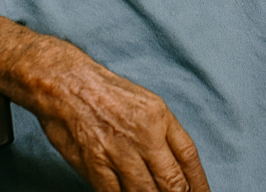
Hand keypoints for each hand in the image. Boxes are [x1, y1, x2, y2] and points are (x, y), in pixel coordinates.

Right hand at [35, 63, 209, 191]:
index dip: (199, 182)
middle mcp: (143, 135)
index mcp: (159, 117)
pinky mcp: (94, 165)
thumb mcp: (146, 103)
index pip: (188, 157)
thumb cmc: (106, 93)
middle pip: (171, 181)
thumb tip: (177, 166)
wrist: (66, 84)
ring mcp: (118, 152)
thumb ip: (164, 133)